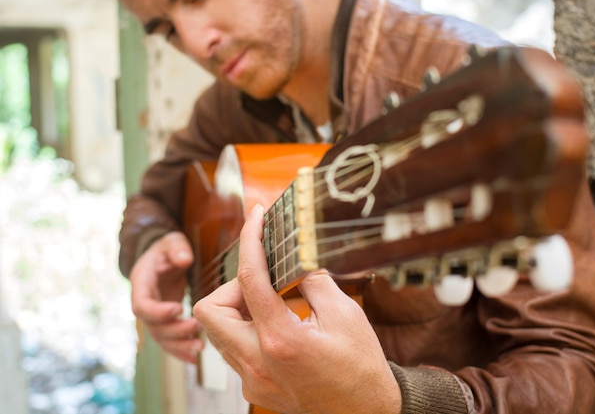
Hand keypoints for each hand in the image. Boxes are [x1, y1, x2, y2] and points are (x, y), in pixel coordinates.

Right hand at [130, 231, 203, 362]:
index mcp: (141, 283)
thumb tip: (185, 260)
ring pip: (161, 338)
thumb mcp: (171, 241)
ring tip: (199, 348)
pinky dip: (180, 351)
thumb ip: (177, 248)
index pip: (142, 305)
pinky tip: (194, 359)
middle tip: (196, 328)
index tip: (178, 309)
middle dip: (174, 331)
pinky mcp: (164, 321)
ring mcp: (153, 315)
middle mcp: (144, 302)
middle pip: (153, 326)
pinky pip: (168, 340)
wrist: (162, 257)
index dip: (157, 311)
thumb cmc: (167, 248)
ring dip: (178, 346)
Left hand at [193, 205, 401, 413]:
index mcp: (281, 340)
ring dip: (236, 310)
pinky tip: (275, 328)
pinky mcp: (253, 389)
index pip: (250, 279)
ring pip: (217, 332)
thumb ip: (314, 281)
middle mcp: (257, 363)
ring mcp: (251, 380)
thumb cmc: (361, 367)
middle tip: (260, 281)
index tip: (254, 219)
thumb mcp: (346, 315)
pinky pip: (233, 351)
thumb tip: (297, 259)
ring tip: (269, 302)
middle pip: (208, 310)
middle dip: (229, 287)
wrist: (366, 412)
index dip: (249, 240)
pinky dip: (247, 332)